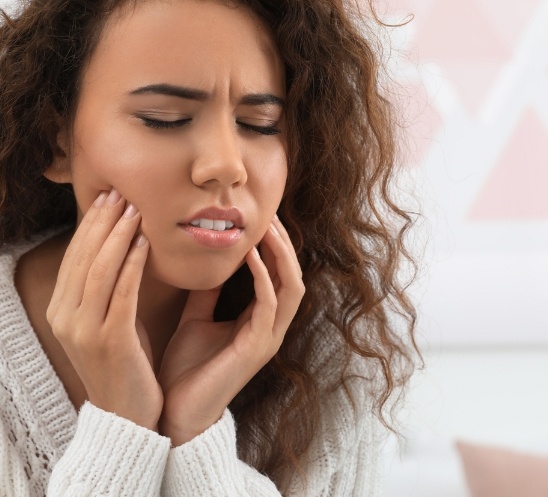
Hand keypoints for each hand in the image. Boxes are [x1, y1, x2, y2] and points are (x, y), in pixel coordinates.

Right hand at [46, 189, 162, 429]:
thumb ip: (108, 286)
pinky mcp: (111, 340)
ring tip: (136, 210)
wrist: (127, 415)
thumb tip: (123, 243)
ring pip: (100, 269)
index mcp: (61, 310)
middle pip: (84, 257)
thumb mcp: (108, 319)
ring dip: (119, 235)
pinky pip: (122, 292)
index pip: (74, 256)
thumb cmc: (125, 360)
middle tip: (121, 193)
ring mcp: (85, 330)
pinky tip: (146, 242)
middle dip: (103, 222)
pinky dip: (133, 263)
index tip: (108, 197)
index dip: (91, 224)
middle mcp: (65, 318)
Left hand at [157, 215, 304, 445]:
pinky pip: (269, 304)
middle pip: (293, 276)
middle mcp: (270, 328)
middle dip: (284, 244)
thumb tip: (207, 259)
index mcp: (258, 321)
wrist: (175, 412)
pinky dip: (263, 276)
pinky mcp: (256, 348)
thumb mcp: (196, 318)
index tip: (261, 217)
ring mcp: (267, 338)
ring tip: (266, 228)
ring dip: (281, 255)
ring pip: (291, 287)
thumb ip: (207, 291)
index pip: (279, 275)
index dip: (274, 246)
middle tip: (269, 214)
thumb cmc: (186, 369)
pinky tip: (249, 255)